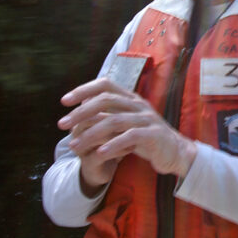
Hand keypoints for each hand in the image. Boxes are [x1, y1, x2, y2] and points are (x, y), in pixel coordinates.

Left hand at [58, 79, 196, 191]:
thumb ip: (109, 115)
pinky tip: (99, 154)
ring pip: (114, 121)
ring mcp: (147, 118)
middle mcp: (139, 104)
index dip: (84, 89)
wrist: (175, 152)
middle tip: (63, 124)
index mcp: (131, 98)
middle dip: (81, 112)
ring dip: (91, 133)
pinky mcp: (153, 135)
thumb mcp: (126, 123)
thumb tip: (81, 109)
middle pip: (106, 100)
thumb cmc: (146, 138)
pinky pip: (131, 137)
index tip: (64, 101)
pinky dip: (113, 145)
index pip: (106, 84)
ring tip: (74, 146)